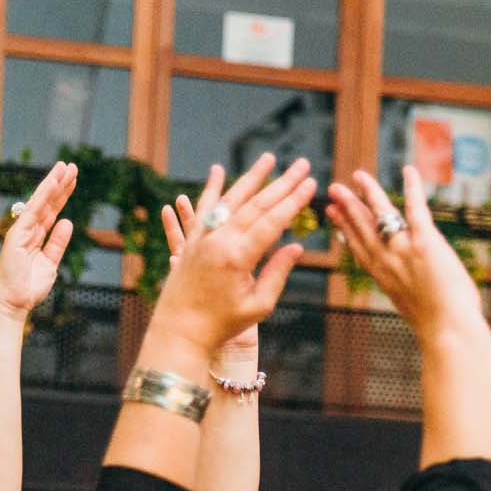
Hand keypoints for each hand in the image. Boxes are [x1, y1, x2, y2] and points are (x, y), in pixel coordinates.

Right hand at [0, 161, 79, 317]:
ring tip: (65, 167)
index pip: (51, 212)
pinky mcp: (18, 232)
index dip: (62, 196)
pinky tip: (53, 182)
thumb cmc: (29, 287)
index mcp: (36, 237)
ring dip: (53, 183)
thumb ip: (58, 242)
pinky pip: (33, 209)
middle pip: (48, 203)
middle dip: (60, 184)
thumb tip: (67, 221)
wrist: (14, 301)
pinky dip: (44, 195)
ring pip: (41, 202)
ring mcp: (22, 230)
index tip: (72, 180)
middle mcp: (28, 230)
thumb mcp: (50, 262)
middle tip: (72, 166)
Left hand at [145, 155, 314, 358]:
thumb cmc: (223, 325)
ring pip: (230, 200)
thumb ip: (277, 273)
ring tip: (269, 159)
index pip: (272, 222)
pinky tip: (218, 171)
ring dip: (251, 178)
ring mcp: (202, 239)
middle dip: (282, 183)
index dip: (293, 202)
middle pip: (255, 204)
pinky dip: (212, 189)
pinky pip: (204, 209)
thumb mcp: (259, 306)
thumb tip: (297, 248)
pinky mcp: (191, 242)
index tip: (310, 185)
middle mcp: (218, 242)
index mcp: (238, 258)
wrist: (180, 331)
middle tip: (302, 165)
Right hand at [326, 166, 480, 330]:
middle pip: (362, 228)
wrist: (447, 331)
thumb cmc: (438, 326)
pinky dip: (412, 187)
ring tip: (358, 176)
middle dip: (348, 206)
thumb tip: (412, 286)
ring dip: (369, 193)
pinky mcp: (424, 243)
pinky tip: (408, 171)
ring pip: (381, 214)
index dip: (345, 228)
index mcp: (382, 277)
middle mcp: (387, 262)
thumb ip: (407, 288)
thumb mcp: (413, 305)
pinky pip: (415, 208)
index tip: (334, 215)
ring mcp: (404, 250)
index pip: (358, 247)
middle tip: (335, 189)